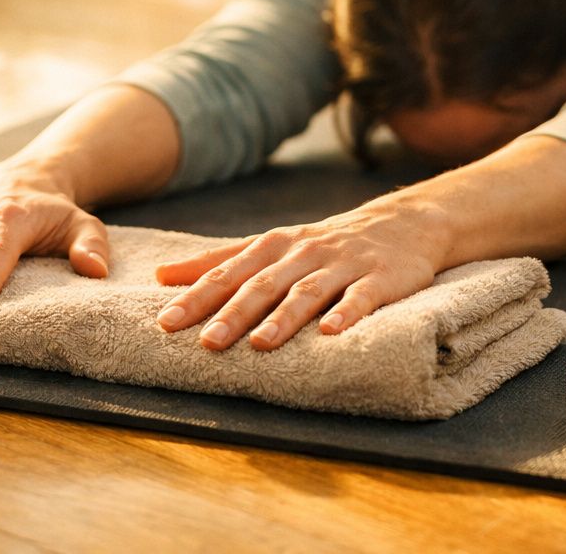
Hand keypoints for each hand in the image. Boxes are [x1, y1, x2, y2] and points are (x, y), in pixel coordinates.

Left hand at [152, 198, 451, 350]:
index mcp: (274, 246)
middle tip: (207, 341)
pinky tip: (331, 333)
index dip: (198, 296)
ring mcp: (343, 265)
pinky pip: (361, 297)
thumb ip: (220, 259)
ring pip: (308, 291)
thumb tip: (162, 275)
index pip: (229, 272)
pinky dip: (346, 313)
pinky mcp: (380, 278)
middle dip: (234, 312)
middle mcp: (304, 252)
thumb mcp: (272, 244)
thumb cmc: (326, 242)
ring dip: (284, 317)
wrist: (404, 222)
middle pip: (264, 283)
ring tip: (261, 343)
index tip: (166, 322)